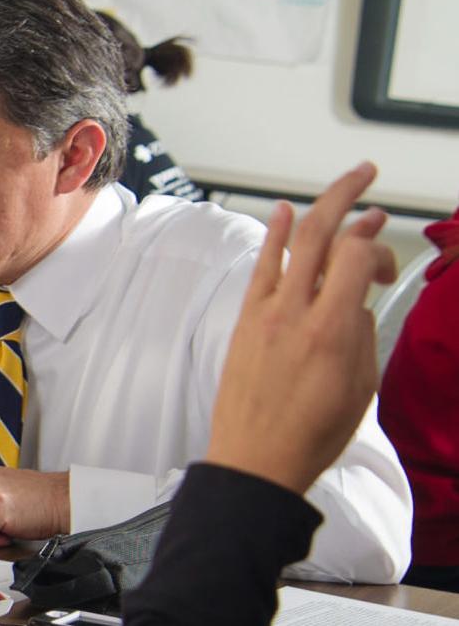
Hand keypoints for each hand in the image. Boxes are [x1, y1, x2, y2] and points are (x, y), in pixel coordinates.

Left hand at [204, 162, 395, 493]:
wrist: (256, 458)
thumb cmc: (312, 433)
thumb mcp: (361, 385)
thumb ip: (361, 333)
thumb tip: (357, 299)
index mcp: (331, 331)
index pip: (358, 257)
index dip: (380, 249)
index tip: (389, 268)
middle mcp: (295, 313)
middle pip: (323, 234)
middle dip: (349, 196)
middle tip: (368, 175)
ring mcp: (266, 313)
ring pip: (291, 244)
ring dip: (318, 208)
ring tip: (345, 186)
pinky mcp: (246, 320)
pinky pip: (261, 267)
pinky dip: (273, 235)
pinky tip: (282, 212)